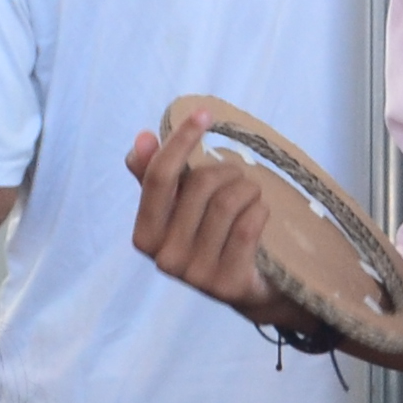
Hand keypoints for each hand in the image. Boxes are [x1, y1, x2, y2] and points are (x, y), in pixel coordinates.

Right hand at [126, 127, 283, 318]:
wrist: (249, 287)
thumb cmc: (211, 237)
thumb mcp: (180, 207)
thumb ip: (156, 176)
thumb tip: (141, 138)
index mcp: (145, 235)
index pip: (158, 177)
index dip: (181, 140)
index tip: (204, 114)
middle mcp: (164, 258)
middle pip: (199, 186)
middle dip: (226, 171)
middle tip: (238, 176)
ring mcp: (195, 275)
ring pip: (226, 203)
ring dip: (247, 189)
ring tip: (251, 194)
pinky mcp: (227, 284)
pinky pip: (248, 226)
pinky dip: (259, 211)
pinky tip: (260, 214)